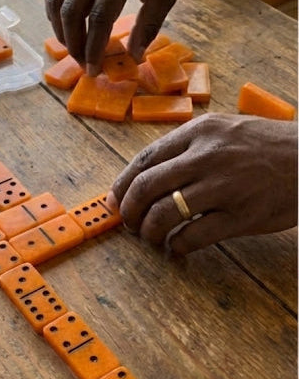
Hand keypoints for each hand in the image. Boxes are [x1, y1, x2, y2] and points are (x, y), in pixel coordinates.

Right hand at [43, 0, 188, 75]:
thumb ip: (150, 23)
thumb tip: (133, 56)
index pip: (100, 15)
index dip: (94, 47)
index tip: (94, 70)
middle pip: (72, 10)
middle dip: (74, 44)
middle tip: (84, 64)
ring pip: (56, 0)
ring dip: (61, 31)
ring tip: (74, 49)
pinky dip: (54, 11)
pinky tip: (65, 26)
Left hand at [107, 113, 297, 254]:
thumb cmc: (264, 145)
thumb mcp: (223, 129)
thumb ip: (187, 146)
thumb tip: (148, 175)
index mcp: (199, 132)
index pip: (145, 159)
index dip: (123, 183)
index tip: (114, 200)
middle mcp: (207, 156)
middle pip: (148, 186)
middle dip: (129, 210)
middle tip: (128, 224)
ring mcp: (225, 186)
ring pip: (166, 213)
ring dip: (149, 231)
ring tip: (150, 238)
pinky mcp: (243, 216)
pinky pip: (195, 236)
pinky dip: (177, 246)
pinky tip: (176, 249)